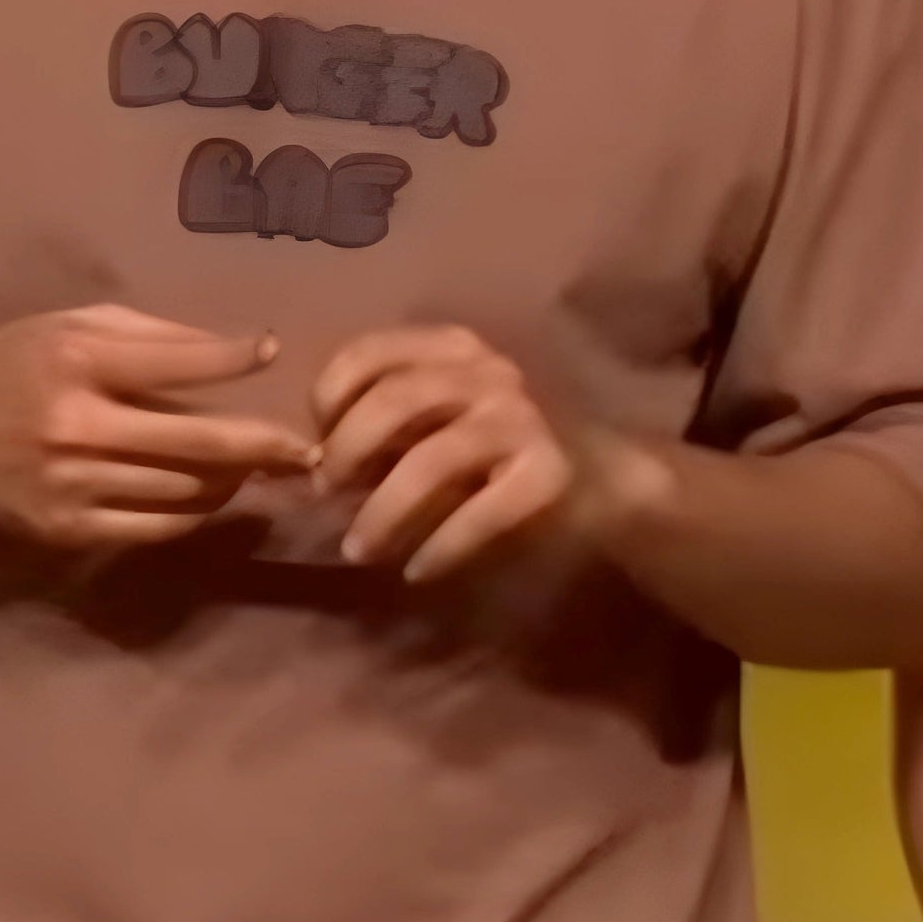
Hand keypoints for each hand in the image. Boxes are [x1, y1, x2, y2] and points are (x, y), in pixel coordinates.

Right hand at [0, 305, 315, 552]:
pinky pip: (157, 526)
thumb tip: (235, 351)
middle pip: (197, 443)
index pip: (178, 363)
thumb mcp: (71, 324)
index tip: (271, 352)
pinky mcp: (69, 529)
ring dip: (236, 480)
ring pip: (185, 490)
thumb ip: (151, 335)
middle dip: (263, 444)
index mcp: (77, 361)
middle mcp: (78, 426)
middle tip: (307, 446)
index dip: (234, 359)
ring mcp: (73, 486)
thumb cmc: (13, 362)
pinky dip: (197, 512)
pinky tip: (217, 494)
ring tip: (265, 466)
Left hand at [312, 325, 574, 585]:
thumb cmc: (504, 450)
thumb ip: (391, 421)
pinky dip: (439, 548)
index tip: (314, 445)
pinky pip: (478, 514)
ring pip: (430, 460)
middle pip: (393, 401)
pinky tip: (417, 572)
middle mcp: (488, 373)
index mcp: (454, 349)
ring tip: (360, 550)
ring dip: (383, 512)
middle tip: (326, 497)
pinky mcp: (548, 475)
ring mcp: (522, 421)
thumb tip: (316, 457)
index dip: (328, 399)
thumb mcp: (445, 414)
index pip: (370, 353)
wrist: (607, 481)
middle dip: (345, 453)